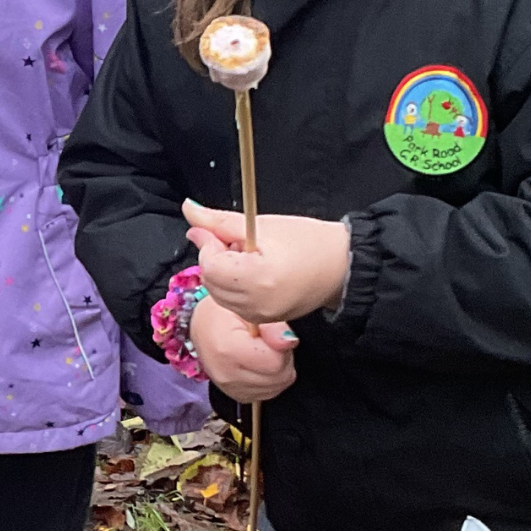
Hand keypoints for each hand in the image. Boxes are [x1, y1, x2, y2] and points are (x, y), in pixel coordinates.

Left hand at [184, 202, 350, 324]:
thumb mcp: (261, 224)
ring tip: (248, 257)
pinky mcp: (265, 320)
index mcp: (258, 278)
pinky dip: (234, 287)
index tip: (221, 232)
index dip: (210, 246)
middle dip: (215, 259)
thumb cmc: (307, 241)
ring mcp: (261, 316)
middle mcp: (257, 304)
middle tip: (238, 242)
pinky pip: (234, 304)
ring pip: (218, 294)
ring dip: (223, 273)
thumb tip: (189, 210)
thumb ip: (219, 221)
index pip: (210, 265)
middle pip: (211, 282)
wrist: (341, 265)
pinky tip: (253, 273)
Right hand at [187, 297, 297, 402]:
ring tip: (262, 351)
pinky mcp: (237, 395)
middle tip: (267, 341)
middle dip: (282, 357)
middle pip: (279, 376)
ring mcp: (231, 389)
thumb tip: (289, 340)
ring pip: (278, 386)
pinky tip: (259, 363)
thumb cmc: (220, 313)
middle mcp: (227, 375)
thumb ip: (271, 323)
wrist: (200, 326)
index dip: (281, 345)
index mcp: (227, 350)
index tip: (271, 334)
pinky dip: (270, 378)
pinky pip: (269, 393)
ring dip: (278, 369)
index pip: (276, 362)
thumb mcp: (245, 307)